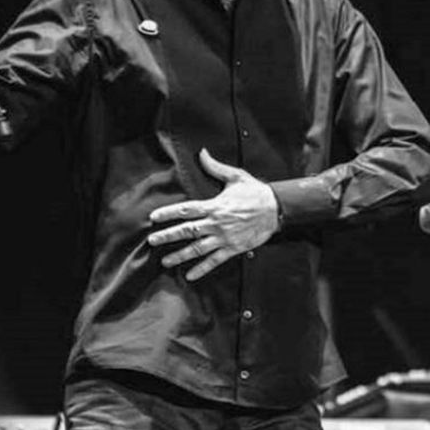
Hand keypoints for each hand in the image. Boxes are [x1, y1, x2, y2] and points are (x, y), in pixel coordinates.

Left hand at [147, 148, 279, 280]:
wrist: (276, 209)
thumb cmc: (255, 192)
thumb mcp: (236, 176)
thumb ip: (215, 167)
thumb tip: (201, 153)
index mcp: (214, 205)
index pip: (186, 209)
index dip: (168, 213)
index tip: (154, 217)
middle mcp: (216, 223)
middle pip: (187, 231)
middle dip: (168, 236)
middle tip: (152, 241)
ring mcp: (224, 237)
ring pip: (197, 249)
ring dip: (180, 255)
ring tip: (165, 261)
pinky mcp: (233, 248)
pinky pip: (215, 260)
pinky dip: (202, 269)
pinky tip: (190, 276)